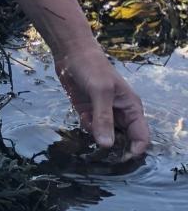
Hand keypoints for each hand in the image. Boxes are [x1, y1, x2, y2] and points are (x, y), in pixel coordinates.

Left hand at [54, 42, 150, 160]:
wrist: (70, 52)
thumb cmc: (92, 67)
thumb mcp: (100, 91)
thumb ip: (104, 118)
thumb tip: (107, 145)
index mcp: (131, 108)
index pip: (140, 137)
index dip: (133, 150)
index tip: (119, 158)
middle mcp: (120, 114)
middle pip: (123, 140)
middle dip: (113, 147)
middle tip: (100, 151)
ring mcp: (103, 113)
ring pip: (105, 137)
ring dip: (97, 137)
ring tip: (88, 124)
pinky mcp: (88, 112)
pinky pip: (91, 129)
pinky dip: (86, 128)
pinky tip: (81, 116)